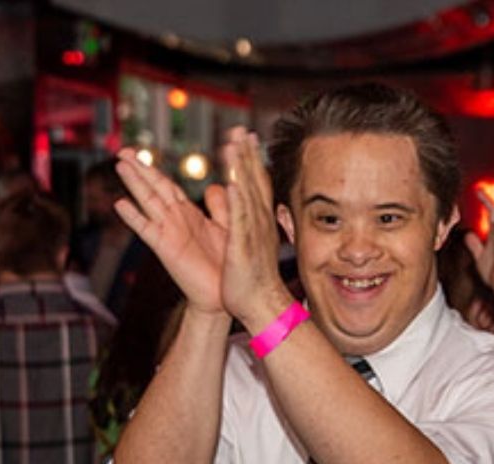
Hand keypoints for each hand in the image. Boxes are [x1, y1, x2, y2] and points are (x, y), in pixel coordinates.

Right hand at [113, 148, 227, 315]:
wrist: (221, 297)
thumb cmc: (223, 265)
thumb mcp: (226, 228)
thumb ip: (221, 207)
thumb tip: (221, 184)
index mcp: (188, 214)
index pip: (167, 185)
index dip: (153, 168)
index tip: (137, 151)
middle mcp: (175, 221)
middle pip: (153, 189)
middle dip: (139, 169)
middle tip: (121, 151)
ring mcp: (168, 233)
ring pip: (148, 202)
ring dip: (134, 184)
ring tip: (120, 166)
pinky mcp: (166, 248)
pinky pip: (147, 230)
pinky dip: (134, 217)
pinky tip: (120, 204)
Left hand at [219, 127, 292, 328]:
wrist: (261, 304)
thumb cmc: (253, 275)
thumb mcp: (247, 240)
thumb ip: (239, 215)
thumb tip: (232, 195)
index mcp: (257, 219)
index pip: (256, 183)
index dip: (251, 158)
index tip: (247, 135)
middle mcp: (258, 222)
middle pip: (253, 182)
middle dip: (247, 154)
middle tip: (241, 129)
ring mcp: (252, 233)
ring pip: (246, 195)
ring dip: (241, 170)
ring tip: (235, 146)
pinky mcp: (243, 248)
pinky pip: (240, 222)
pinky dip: (237, 202)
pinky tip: (232, 184)